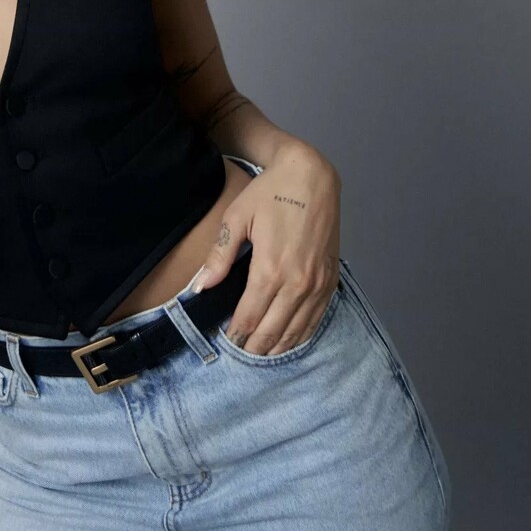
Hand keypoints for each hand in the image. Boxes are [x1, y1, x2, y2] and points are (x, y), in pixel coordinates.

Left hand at [191, 146, 340, 355]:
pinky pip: (317, 318)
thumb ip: (220, 256)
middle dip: (255, 346)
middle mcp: (298, 282)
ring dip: (278, 346)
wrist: (311, 176)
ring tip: (261, 354)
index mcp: (271, 269)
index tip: (226, 344)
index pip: (250, 317)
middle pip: (273, 330)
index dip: (236, 334)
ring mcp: (318, 283)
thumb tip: (200, 287)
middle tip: (240, 354)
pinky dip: (302, 334)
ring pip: (297, 329)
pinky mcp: (331, 279)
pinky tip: (290, 340)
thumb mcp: (237, 218)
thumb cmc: (270, 193)